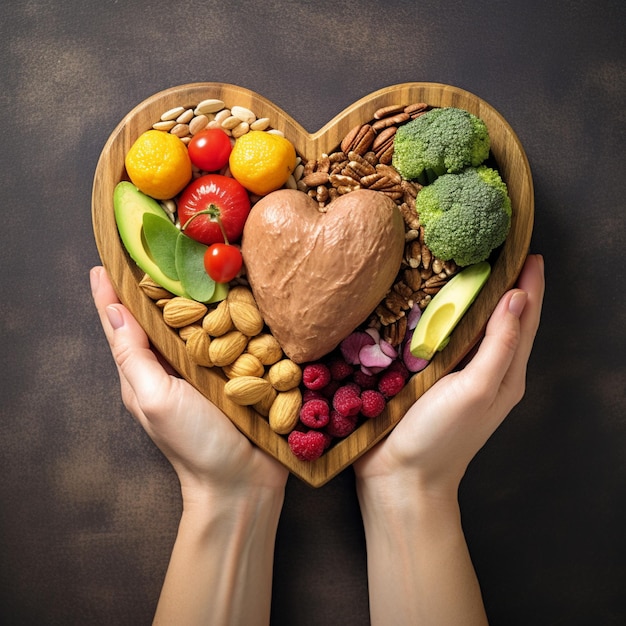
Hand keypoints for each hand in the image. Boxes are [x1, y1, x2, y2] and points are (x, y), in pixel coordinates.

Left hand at [90, 266, 287, 500]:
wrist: (243, 481)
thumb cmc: (195, 444)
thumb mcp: (155, 399)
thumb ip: (134, 356)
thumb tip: (113, 308)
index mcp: (146, 371)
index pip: (120, 323)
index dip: (110, 290)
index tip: (105, 258)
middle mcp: (173, 364)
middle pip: (159, 315)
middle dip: (155, 282)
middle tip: (157, 245)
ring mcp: (206, 366)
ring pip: (196, 320)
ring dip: (195, 291)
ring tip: (195, 259)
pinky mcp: (237, 368)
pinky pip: (230, 332)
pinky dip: (230, 310)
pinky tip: (237, 290)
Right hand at [355, 253, 544, 496]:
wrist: (400, 476)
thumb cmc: (441, 437)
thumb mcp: (476, 389)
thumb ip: (499, 345)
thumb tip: (518, 297)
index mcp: (505, 373)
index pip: (525, 319)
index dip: (530, 284)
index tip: (530, 251)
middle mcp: (485, 369)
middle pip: (502, 318)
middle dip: (506, 283)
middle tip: (498, 248)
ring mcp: (456, 373)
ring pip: (472, 325)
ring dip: (475, 295)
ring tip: (468, 265)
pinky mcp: (429, 374)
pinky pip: (443, 336)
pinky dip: (444, 313)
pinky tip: (432, 299)